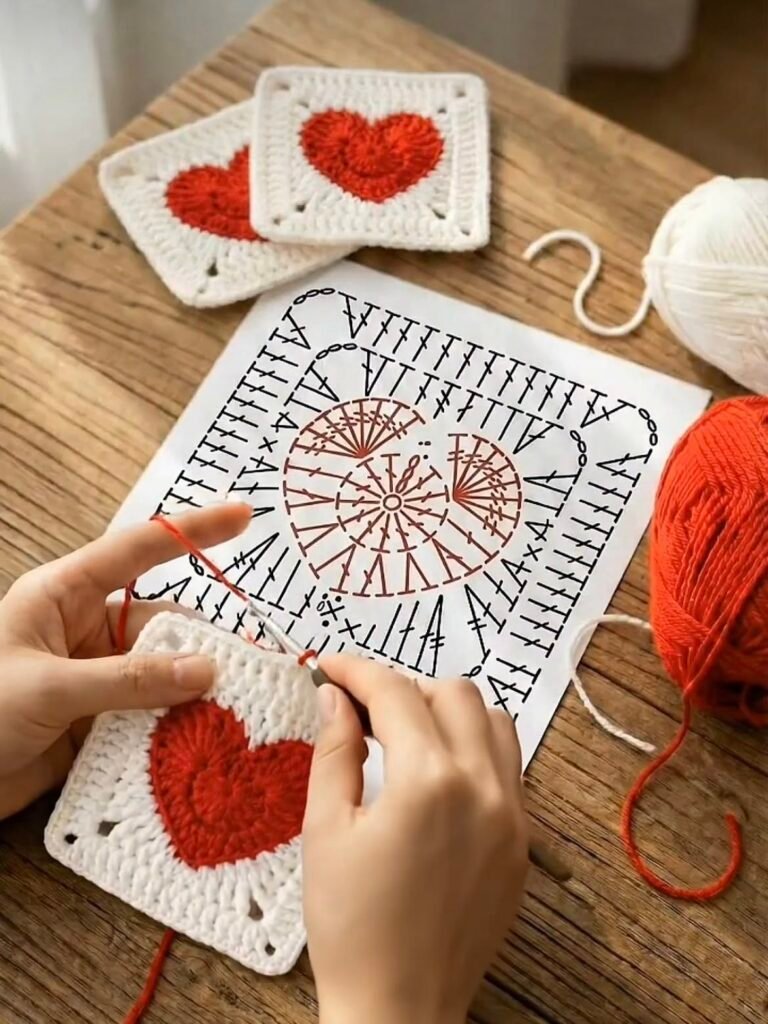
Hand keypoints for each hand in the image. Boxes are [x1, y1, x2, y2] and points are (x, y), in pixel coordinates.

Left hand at [0, 503, 250, 819]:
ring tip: (237, 709)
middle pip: (163, 623)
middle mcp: (84, 630)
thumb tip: (206, 670)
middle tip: (251, 668)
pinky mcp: (97, 721)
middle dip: (204, 643)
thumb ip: (127, 681)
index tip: (244, 515)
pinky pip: (150, 714)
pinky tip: (202, 740)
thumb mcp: (48, 689)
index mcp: (64, 595)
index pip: (138, 550)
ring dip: (193, 692)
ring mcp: (94, 677)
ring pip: (162, 673)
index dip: (194, 530)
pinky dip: (175, 725)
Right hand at [303, 655, 528, 1023]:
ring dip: (448, 713)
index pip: (395, 693)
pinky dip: (475, 750)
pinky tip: (438, 776)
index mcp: (428, 782)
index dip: (356, 671)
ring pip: (493, 721)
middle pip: (453, 693)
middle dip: (404, 687)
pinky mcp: (523, 843)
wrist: (399, 1008)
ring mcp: (513, 816)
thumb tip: (333, 697)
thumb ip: (334, 750)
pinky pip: (509, 766)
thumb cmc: (351, 927)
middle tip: (364, 711)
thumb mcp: (325, 831)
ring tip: (406, 738)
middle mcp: (483, 788)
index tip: (331, 670)